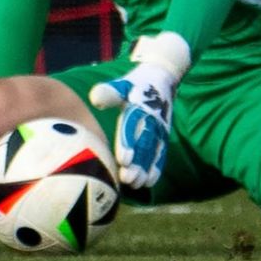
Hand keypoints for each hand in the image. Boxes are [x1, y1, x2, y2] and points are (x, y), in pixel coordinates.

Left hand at [89, 62, 177, 187]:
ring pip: (152, 151)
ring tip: (137, 184)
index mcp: (140, 106)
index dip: (128, 143)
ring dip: (146, 169)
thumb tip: (95, 98)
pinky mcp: (164, 135)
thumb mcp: (124, 83)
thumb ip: (110, 91)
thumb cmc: (137, 82)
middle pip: (144, 144)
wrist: (163, 76)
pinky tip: (149, 182)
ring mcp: (160, 128)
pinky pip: (161, 152)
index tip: (123, 159)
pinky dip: (157, 166)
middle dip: (137, 163)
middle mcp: (153, 119)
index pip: (133, 127)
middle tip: (127, 179)